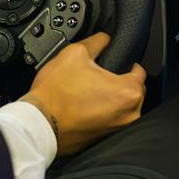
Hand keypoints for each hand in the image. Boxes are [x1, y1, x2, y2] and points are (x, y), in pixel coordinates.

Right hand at [27, 32, 145, 157]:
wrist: (39, 125)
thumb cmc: (56, 94)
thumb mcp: (75, 53)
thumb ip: (97, 42)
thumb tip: (105, 39)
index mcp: (128, 93)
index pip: (140, 72)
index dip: (127, 62)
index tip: (117, 62)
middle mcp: (129, 115)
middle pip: (132, 91)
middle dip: (118, 82)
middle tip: (98, 77)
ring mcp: (118, 130)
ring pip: (121, 108)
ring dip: (110, 99)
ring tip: (88, 92)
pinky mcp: (105, 139)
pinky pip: (109, 121)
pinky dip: (101, 114)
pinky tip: (84, 107)